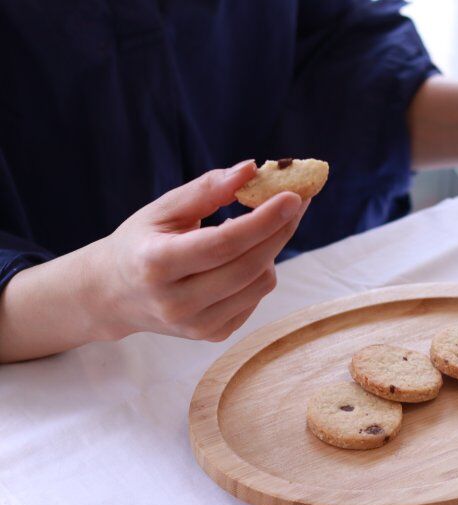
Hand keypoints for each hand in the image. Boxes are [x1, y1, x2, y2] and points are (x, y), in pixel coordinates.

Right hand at [93, 160, 307, 341]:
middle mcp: (176, 303)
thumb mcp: (162, 209)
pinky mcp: (213, 335)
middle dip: (280, 230)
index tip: (294, 197)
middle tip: (297, 202)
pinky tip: (239, 257)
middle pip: (249, 266)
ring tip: (249, 229)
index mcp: (156, 265)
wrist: (114, 295)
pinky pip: (257, 298)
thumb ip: (206, 189)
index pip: (223, 244)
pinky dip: (259, 271)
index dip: (263, 221)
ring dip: (269, 250)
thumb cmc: (141, 242)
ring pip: (261, 283)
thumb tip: (251, 169)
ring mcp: (197, 326)